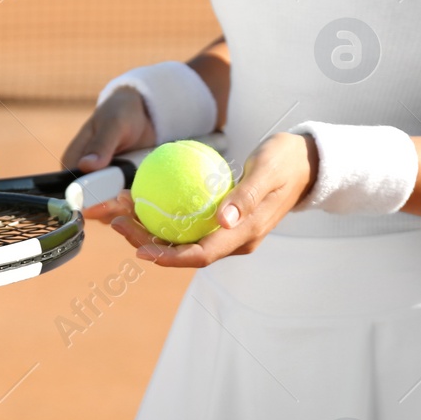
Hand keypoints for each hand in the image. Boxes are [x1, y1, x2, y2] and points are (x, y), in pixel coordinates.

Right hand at [61, 88, 156, 221]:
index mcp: (73, 163)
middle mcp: (84, 178)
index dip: (90, 201)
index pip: (74, 192)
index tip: (111, 200)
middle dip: (110, 208)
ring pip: (107, 210)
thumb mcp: (114, 124)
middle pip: (91, 205)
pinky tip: (144, 201)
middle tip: (129, 200)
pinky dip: (133, 207)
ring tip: (138, 199)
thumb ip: (101, 144)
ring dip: (123, 210)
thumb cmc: (122, 112)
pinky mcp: (119, 190)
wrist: (144, 113)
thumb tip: (87, 165)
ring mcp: (102, 187)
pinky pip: (123, 206)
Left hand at [107, 132, 317, 267]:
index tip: (139, 250)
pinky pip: (185, 223)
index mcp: (244, 235)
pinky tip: (141, 196)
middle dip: (146, 242)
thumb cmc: (286, 161)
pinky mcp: (219, 221)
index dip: (168, 258)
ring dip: (148, 228)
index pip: (200, 255)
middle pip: (182, 251)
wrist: (304, 164)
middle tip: (116, 220)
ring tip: (120, 208)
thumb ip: (246, 196)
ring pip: (180, 238)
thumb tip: (223, 219)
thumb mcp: (268, 171)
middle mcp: (232, 240)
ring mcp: (225, 232)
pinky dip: (162, 213)